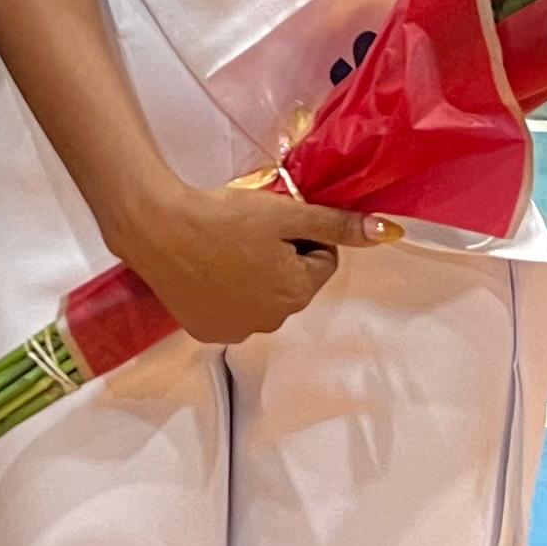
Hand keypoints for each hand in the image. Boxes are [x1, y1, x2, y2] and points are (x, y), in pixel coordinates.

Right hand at [110, 174, 385, 346]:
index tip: (273, 223)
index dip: (302, 236)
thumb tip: (388, 232)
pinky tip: (209, 268)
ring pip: (263, 297)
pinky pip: (232, 310)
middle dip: (281, 258)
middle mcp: (272, 322)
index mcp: (297, 293)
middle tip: (248, 232)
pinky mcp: (207, 331)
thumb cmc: (223, 216)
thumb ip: (337, 225)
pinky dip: (226, 291)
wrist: (158, 229)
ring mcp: (237, 331)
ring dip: (254, 275)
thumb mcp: (285, 213)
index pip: (322, 260)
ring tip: (225, 248)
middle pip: (293, 282)